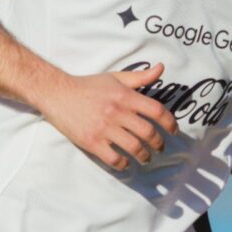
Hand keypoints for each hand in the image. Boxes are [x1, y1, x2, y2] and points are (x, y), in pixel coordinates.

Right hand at [38, 63, 177, 172]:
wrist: (57, 93)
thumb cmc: (88, 85)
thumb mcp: (115, 77)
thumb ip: (140, 77)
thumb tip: (162, 68)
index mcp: (125, 96)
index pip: (156, 111)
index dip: (169, 123)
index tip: (173, 132)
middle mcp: (117, 112)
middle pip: (148, 133)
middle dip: (158, 144)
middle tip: (159, 148)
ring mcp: (104, 128)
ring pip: (133, 148)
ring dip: (144, 156)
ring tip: (145, 158)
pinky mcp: (91, 141)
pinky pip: (114, 158)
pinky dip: (123, 164)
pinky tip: (125, 163)